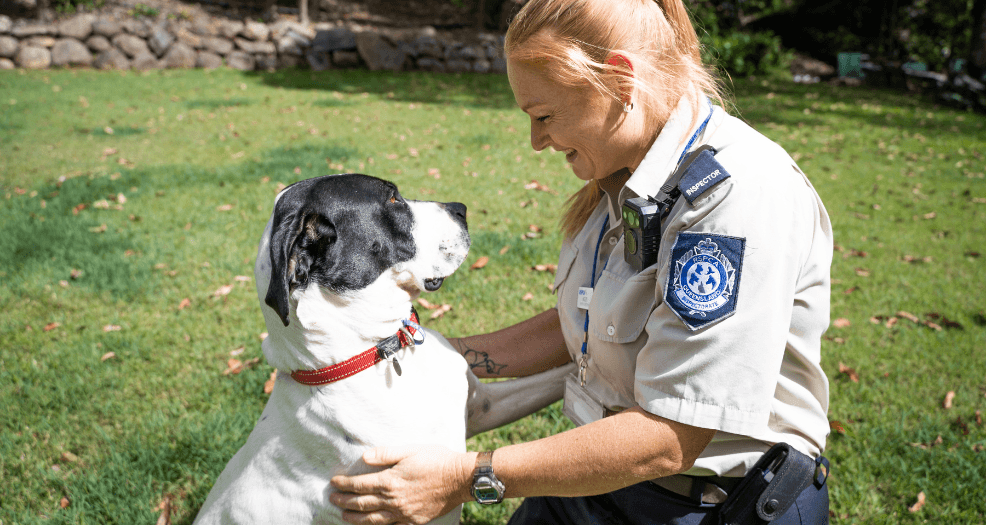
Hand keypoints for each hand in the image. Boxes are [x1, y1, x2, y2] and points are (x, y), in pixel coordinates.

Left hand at [330, 445, 475, 524]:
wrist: (459, 479)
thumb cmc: (436, 460)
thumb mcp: (410, 450)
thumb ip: (385, 453)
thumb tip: (364, 457)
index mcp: (390, 480)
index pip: (360, 484)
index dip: (344, 484)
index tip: (334, 482)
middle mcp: (393, 499)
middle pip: (362, 503)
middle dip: (344, 501)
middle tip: (332, 499)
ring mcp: (403, 512)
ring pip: (373, 519)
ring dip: (355, 518)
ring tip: (343, 515)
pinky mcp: (413, 520)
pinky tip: (371, 524)